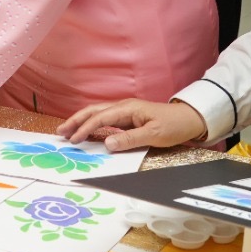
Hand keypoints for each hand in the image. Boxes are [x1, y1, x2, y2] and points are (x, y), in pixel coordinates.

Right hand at [56, 99, 207, 151]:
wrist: (190, 119)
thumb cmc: (174, 125)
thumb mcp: (154, 135)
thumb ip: (129, 140)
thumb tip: (106, 144)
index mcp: (127, 108)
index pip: (100, 118)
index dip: (85, 128)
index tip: (73, 140)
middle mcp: (123, 107)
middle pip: (93, 112)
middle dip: (75, 121)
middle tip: (60, 132)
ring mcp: (125, 112)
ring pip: (97, 115)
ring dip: (81, 122)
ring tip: (67, 132)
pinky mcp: (128, 119)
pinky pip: (105, 121)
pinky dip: (92, 126)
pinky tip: (86, 133)